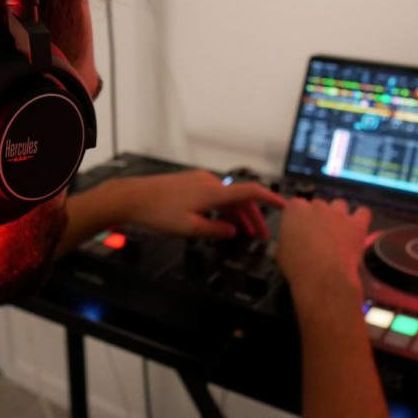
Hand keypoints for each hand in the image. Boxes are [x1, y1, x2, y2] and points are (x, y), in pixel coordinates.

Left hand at [117, 169, 285, 238]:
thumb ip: (215, 230)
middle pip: (240, 198)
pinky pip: (215, 196)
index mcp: (213, 191)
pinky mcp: (190, 184)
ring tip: (244, 234)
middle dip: (253, 216)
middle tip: (261, 235)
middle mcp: (210, 182)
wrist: (132, 198)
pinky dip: (223, 209)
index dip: (270, 198)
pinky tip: (222, 223)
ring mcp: (199, 181)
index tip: (285, 206)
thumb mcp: (189, 228)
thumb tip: (233, 231)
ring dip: (237, 215)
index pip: (250, 191)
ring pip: (227, 198)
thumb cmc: (158, 212)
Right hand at [275, 198, 370, 317]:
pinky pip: (363, 212)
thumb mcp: (280, 252)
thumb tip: (288, 242)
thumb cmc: (297, 266)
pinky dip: (360, 218)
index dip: (299, 216)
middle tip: (319, 234)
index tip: (300, 228)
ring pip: (339, 205)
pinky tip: (356, 228)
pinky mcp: (356, 223)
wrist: (323, 277)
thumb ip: (285, 240)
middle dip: (318, 216)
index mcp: (295, 210)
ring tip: (339, 231)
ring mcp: (338, 213)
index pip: (296, 204)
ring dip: (338, 215)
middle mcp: (317, 206)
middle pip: (318, 204)